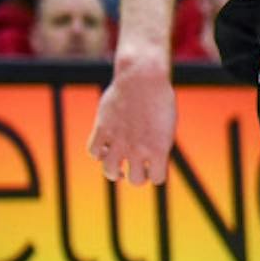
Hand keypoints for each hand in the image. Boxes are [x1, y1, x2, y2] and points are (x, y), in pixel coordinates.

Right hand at [88, 61, 176, 185]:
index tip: (155, 167)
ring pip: (110, 171)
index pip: (157, 179)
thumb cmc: (160, 101)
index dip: (156, 175)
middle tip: (137, 169)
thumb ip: (157, 147)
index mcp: (159, 149)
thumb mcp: (166, 127)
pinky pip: (93, 152)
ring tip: (119, 169)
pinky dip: (98, 154)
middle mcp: (138, 149)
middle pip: (136, 180)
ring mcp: (118, 140)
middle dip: (137, 177)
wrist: (143, 79)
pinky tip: (105, 150)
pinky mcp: (102, 128)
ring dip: (115, 173)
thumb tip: (149, 163)